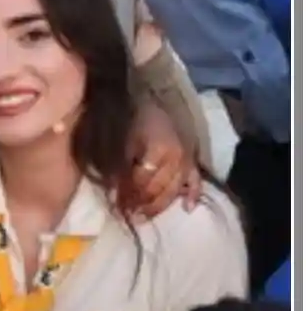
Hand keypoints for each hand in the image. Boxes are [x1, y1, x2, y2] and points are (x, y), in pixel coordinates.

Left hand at [121, 101, 202, 218]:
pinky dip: (193, 195)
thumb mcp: (125, 139)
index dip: (128, 196)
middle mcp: (176, 160)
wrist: (158, 93)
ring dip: (159, 207)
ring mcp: (187, 161)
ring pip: (174, 192)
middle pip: (158, 191)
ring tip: (143, 217)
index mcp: (159, 152)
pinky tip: (187, 208)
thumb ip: (122, 167)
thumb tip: (114, 192)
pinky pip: (196, 181)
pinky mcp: (193, 159)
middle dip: (141, 205)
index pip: (142, 183)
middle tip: (127, 215)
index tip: (116, 206)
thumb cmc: (137, 116)